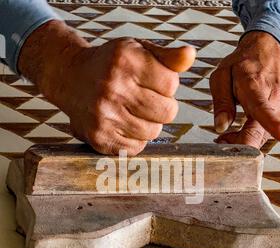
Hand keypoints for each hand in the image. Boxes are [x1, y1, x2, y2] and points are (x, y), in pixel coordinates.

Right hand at [19, 21, 195, 155]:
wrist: (71, 78)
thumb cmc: (110, 65)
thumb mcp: (137, 50)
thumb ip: (167, 56)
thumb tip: (190, 55)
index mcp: (126, 61)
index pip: (172, 85)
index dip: (167, 85)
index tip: (152, 82)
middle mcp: (113, 89)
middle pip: (167, 112)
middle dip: (162, 106)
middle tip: (145, 99)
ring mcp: (104, 116)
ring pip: (153, 132)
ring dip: (149, 124)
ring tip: (133, 111)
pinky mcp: (100, 137)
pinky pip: (136, 148)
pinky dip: (135, 139)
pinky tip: (123, 124)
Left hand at [209, 31, 279, 148]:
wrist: (267, 51)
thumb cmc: (242, 64)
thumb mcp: (222, 76)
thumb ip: (221, 102)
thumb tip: (221, 126)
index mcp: (255, 86)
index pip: (265, 108)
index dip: (273, 125)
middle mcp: (275, 98)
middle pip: (259, 133)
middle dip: (238, 142)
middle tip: (222, 137)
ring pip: (261, 137)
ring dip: (244, 137)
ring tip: (233, 123)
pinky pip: (267, 134)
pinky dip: (254, 133)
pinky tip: (246, 122)